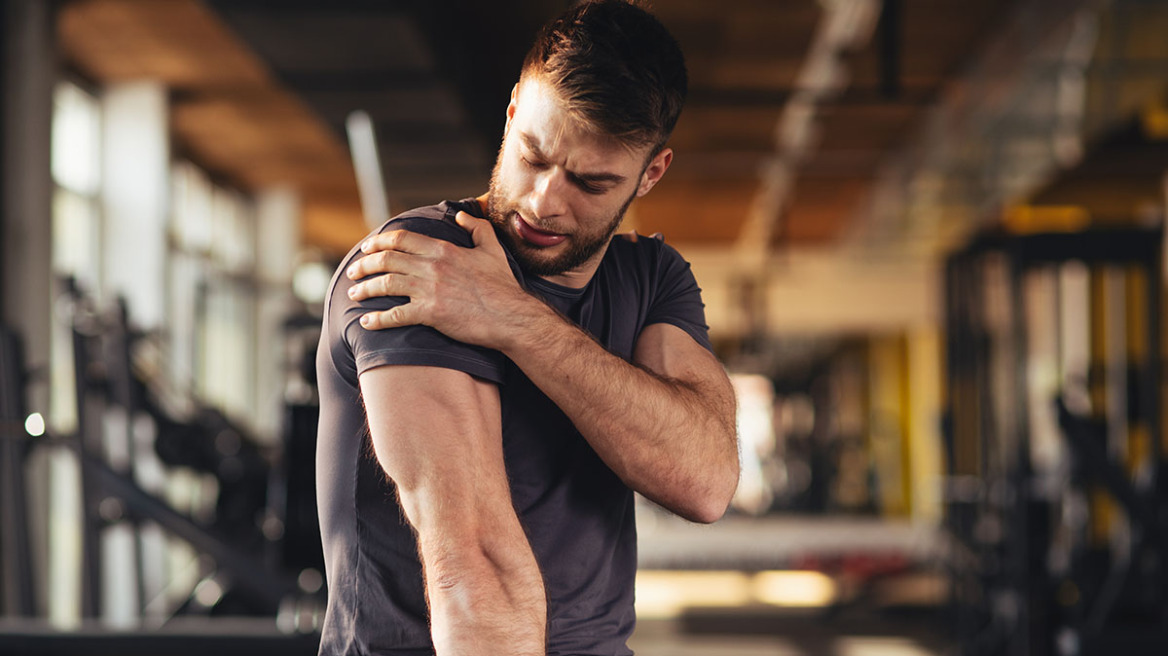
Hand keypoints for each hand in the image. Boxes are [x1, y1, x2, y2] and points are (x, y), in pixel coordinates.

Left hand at [346, 211, 542, 349]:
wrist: (511, 316)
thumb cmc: (503, 286)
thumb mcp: (492, 249)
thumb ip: (476, 227)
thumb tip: (460, 215)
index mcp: (444, 250)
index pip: (401, 239)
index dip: (378, 241)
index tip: (366, 247)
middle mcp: (432, 267)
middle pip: (386, 260)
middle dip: (364, 264)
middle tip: (353, 271)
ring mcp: (430, 290)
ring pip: (386, 285)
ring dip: (365, 288)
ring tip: (353, 293)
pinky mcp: (431, 314)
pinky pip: (396, 315)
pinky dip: (377, 319)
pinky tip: (366, 322)